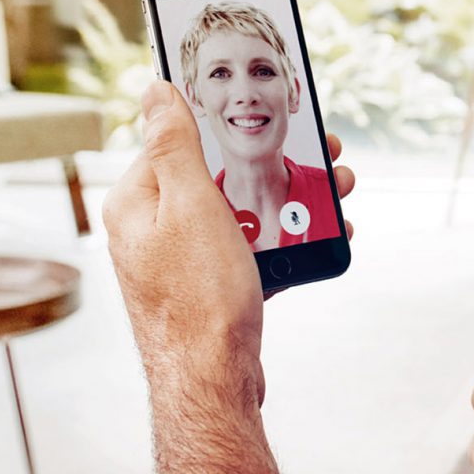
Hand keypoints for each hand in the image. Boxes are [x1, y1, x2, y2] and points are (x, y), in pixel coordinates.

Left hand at [102, 81, 357, 403]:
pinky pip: (249, 249)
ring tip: (337, 195)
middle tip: (324, 155)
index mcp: (137, 202)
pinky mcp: (208, 288)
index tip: (271, 118)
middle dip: (271, 165)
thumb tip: (154, 89)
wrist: (213, 384)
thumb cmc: (199, 298)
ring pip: (240, 212)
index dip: (226, 126)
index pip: (178, 141)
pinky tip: (321, 237)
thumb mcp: (191, 204)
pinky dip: (284, 240)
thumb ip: (174, 143)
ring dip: (289, 201)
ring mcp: (181, 261)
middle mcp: (153, 229)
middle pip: (217, 175)